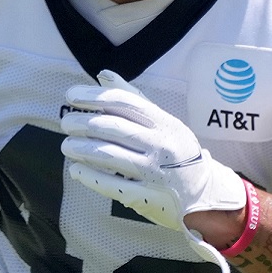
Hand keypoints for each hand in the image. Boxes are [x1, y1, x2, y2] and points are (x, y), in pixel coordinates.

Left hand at [60, 70, 245, 272]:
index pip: (123, 102)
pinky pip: (110, 184)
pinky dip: (88, 175)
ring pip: (107, 155)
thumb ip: (134, 99)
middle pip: (111, 128)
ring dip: (80, 148)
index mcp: (164, 122)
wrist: (205, 195)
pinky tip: (77, 169)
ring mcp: (153, 172)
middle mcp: (160, 145)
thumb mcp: (164, 122)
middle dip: (81, 123)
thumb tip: (103, 75)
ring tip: (66, 146)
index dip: (93, 97)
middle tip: (66, 123)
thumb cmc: (178, 153)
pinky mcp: (146, 197)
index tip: (71, 96)